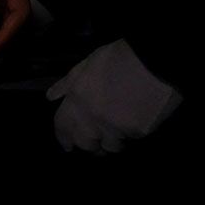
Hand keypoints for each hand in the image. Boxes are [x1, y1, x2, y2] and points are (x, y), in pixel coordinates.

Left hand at [48, 37, 182, 153]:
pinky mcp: (137, 132)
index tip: (67, 146)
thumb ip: (67, 84)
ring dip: (111, 143)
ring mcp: (114, 126)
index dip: (63, 137)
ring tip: (117, 135)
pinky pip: (130, 139)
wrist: (153, 62)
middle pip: (84, 142)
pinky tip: (134, 125)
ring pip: (109, 146)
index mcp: (76, 99)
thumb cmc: (117, 59)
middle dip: (88, 145)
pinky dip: (130, 135)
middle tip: (94, 144)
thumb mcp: (85, 65)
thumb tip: (50, 98)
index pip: (62, 126)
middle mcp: (91, 117)